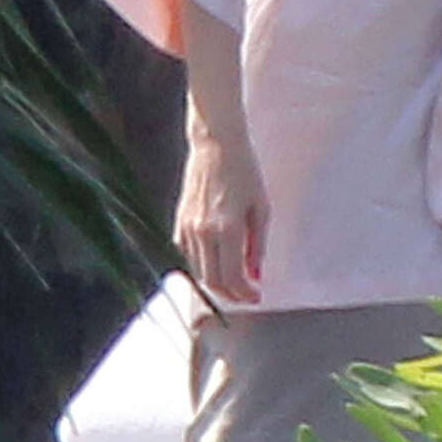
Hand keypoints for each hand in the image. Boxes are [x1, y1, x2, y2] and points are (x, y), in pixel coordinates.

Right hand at [173, 132, 268, 303]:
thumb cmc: (244, 171)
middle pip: (212, 280)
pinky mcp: (179, 221)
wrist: (216, 145)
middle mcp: (202, 232)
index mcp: (226, 229)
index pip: (232, 277)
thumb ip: (257, 246)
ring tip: (235, 281)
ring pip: (198, 270)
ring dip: (216, 282)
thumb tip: (255, 276)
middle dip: (231, 293)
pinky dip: (201, 265)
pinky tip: (216, 263)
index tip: (256, 296)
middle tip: (247, 294)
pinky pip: (187, 255)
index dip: (244, 293)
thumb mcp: (261, 208)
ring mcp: (187, 227)